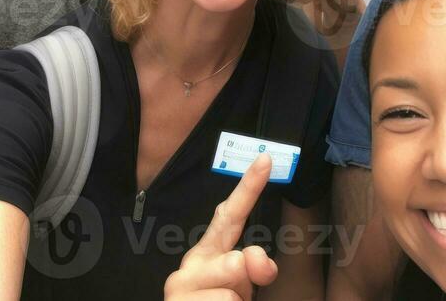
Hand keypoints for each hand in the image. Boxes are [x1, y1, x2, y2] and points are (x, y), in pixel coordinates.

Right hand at [164, 155, 277, 299]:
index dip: (248, 186)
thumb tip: (252, 257)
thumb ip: (254, 267)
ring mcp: (178, 290)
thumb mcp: (245, 288)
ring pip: (232, 294)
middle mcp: (187, 268)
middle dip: (245, 285)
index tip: (267, 158)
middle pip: (236, 262)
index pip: (229, 217)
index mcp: (206, 255)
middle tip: (233, 299)